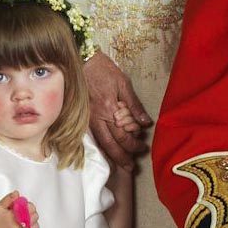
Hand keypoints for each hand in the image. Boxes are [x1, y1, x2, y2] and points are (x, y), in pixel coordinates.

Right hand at [0, 191, 39, 227]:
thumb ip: (8, 199)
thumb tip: (17, 193)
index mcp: (12, 219)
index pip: (29, 209)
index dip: (29, 206)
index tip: (25, 205)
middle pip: (34, 218)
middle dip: (31, 213)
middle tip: (25, 211)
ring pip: (35, 227)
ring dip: (32, 221)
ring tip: (24, 219)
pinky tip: (22, 226)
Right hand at [83, 51, 151, 170]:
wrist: (81, 61)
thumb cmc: (103, 70)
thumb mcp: (123, 83)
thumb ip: (134, 104)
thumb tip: (145, 122)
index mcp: (109, 109)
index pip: (123, 135)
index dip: (133, 144)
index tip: (143, 147)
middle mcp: (97, 118)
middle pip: (111, 144)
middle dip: (123, 157)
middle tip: (132, 166)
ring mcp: (88, 119)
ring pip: (101, 144)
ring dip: (112, 156)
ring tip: (122, 165)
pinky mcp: (83, 118)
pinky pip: (93, 137)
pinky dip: (102, 148)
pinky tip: (107, 153)